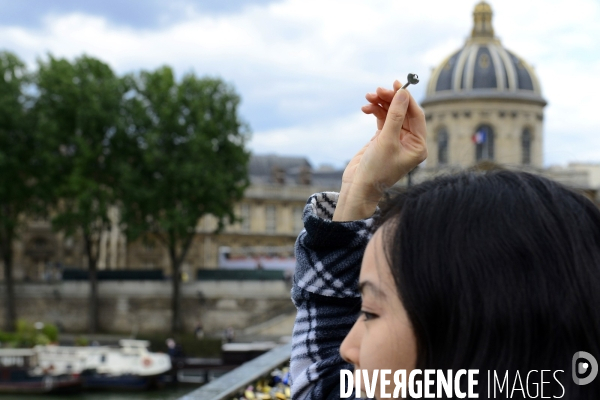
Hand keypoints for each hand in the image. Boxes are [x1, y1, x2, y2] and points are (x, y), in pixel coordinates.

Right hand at [333, 80, 426, 220]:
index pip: (416, 115)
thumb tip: (402, 94)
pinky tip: (366, 108)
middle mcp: (409, 142)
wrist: (358, 187)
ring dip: (381, 104)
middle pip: (403, 112)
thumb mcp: (387, 140)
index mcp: (418, 145)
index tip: (396, 85)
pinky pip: (382, 119)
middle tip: (377, 91)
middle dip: (390, 99)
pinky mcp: (382, 139)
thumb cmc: (376, 169)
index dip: (406, 99)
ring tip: (369, 97)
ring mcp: (396, 140)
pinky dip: (375, 112)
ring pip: (391, 114)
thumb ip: (395, 115)